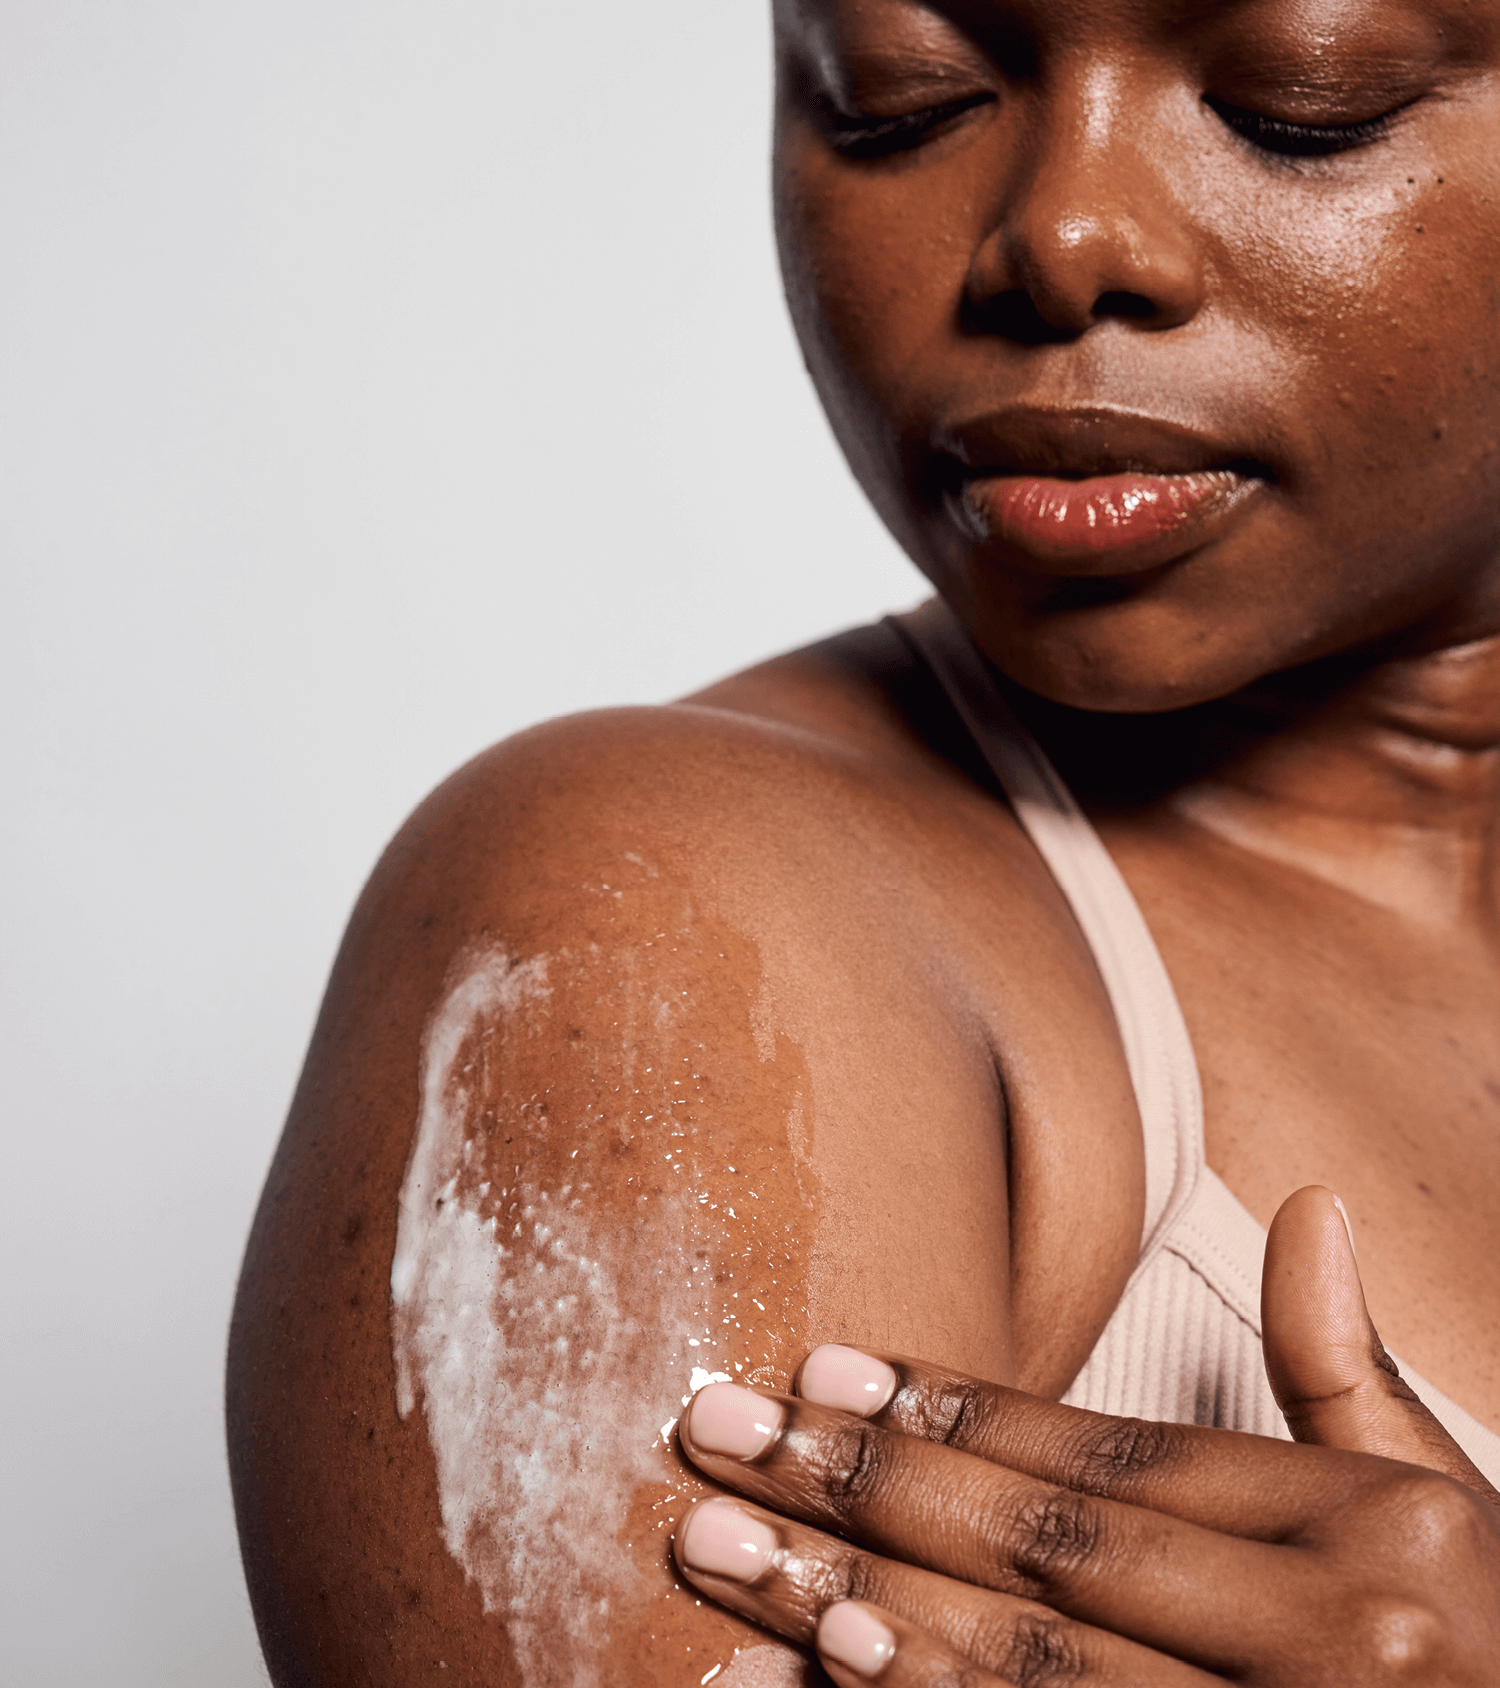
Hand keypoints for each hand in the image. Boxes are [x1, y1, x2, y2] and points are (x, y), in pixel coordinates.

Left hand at [670, 1188, 1499, 1684]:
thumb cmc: (1491, 1649)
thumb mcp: (1448, 1510)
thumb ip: (1354, 1372)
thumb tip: (1313, 1204)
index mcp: (1376, 1530)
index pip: (1118, 1458)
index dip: (960, 1415)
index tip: (825, 1371)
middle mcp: (1342, 1641)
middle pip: (1049, 1551)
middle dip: (864, 1492)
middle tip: (718, 1433)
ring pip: (1030, 1673)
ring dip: (855, 1611)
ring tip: (723, 1555)